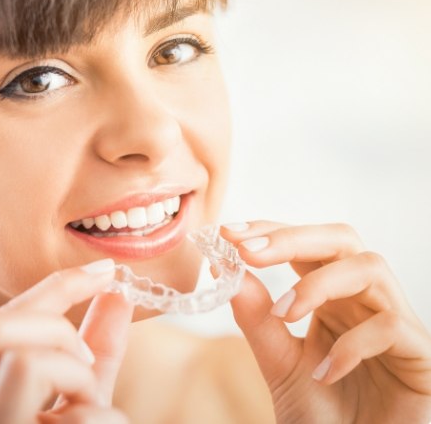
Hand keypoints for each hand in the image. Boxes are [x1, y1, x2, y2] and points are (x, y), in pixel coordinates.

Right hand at [0, 260, 132, 423]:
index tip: (106, 270)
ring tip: (90, 408)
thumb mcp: (86, 392)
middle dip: (56, 331)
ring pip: (21, 362)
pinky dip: (101, 420)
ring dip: (77, 377)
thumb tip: (119, 291)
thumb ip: (98, 346)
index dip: (59, 285)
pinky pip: (70, 419)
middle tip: (85, 364)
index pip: (0, 319)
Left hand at [221, 221, 430, 423]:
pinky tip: (323, 373)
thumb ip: (256, 318)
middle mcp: (363, 301)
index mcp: (330, 296)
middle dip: (291, 238)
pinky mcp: (420, 356)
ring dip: (319, 283)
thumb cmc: (322, 415)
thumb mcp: (279, 363)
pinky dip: (351, 344)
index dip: (270, 231)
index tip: (228, 232)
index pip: (305, 245)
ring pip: (370, 268)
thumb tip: (226, 268)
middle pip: (341, 240)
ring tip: (284, 314)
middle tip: (248, 251)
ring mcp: (395, 324)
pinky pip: (392, 327)